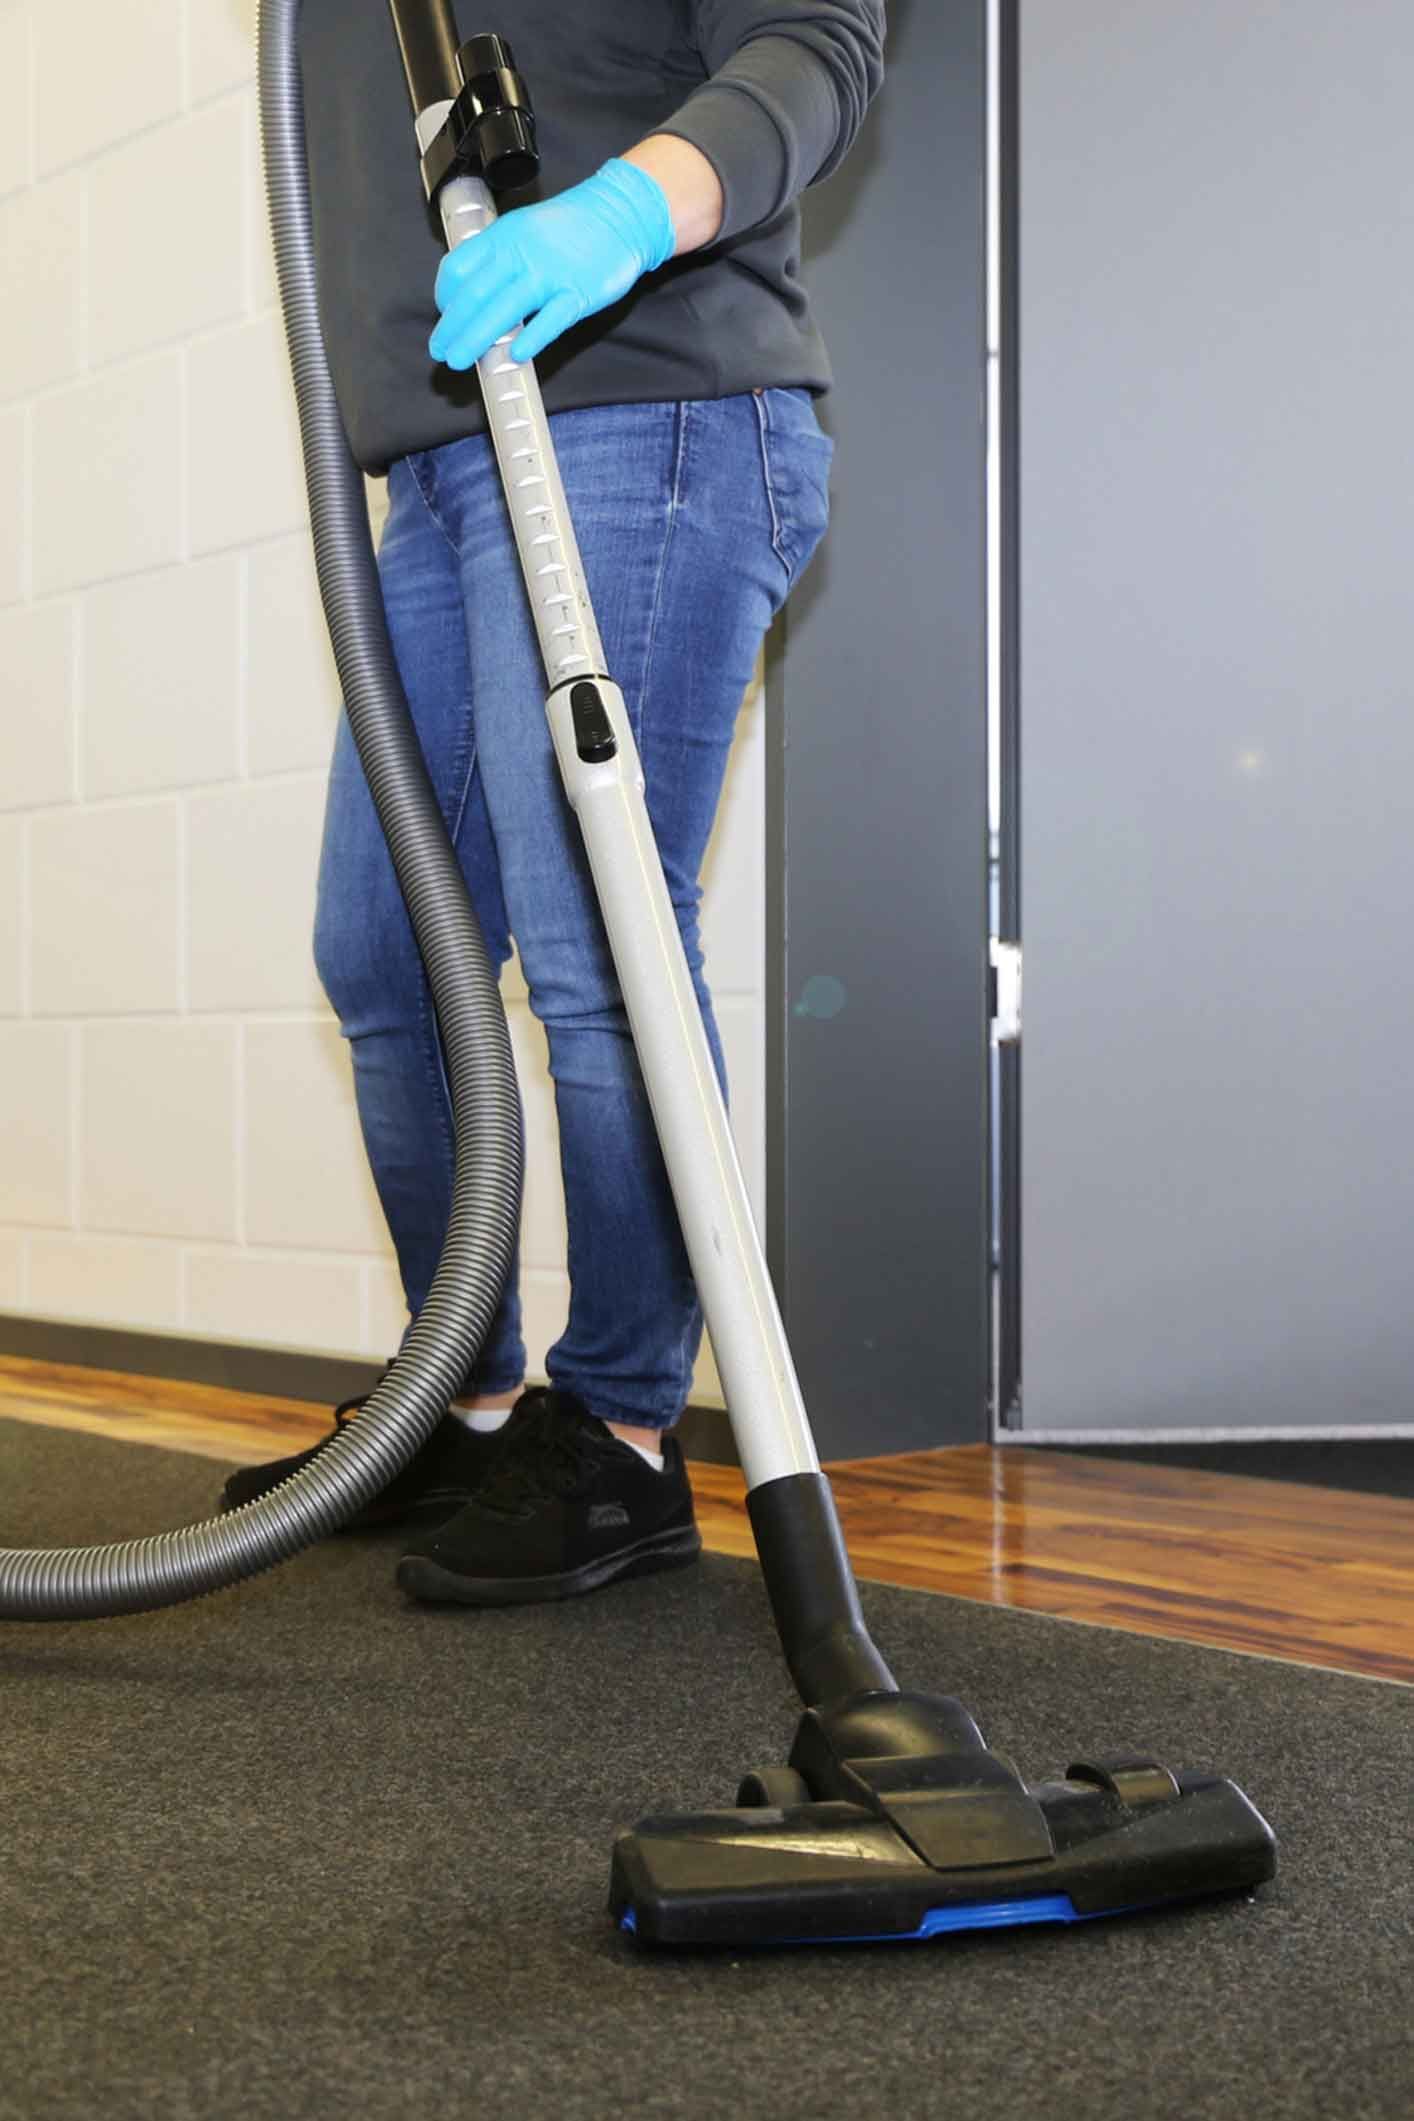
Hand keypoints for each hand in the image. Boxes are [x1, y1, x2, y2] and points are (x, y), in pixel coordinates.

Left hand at [428, 158, 675, 371]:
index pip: (458, 268)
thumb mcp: (524, 229)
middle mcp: (521, 254)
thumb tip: (473, 294)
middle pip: (474, 295)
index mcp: (503, 236)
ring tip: (460, 360)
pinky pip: (550, 321)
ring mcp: (549, 275)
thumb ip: (499, 258)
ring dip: (476, 339)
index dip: (444, 297)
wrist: (620, 215)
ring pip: (503, 311)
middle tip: (441, 351)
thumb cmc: (570, 228)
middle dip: (452, 328)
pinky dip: (531, 339)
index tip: (445, 317)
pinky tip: (515, 357)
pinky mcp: (577, 294)